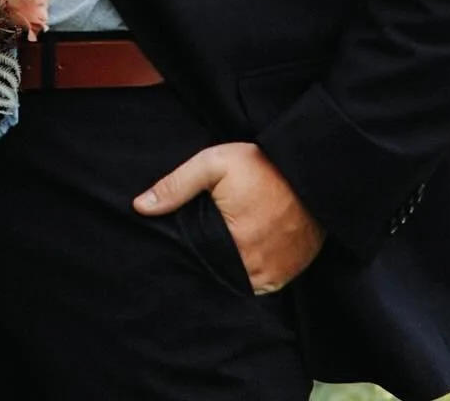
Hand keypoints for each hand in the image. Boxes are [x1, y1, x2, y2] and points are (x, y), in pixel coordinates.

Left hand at [134, 141, 324, 293]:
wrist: (309, 172)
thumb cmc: (260, 166)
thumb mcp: (212, 165)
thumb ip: (175, 186)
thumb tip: (140, 206)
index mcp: (232, 242)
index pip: (196, 259)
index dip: (188, 249)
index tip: (187, 236)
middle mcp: (254, 265)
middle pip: (217, 272)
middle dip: (207, 259)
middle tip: (205, 236)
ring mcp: (275, 273)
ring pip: (238, 281)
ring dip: (227, 268)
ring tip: (222, 244)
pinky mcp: (289, 274)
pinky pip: (261, 285)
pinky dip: (249, 273)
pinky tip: (243, 251)